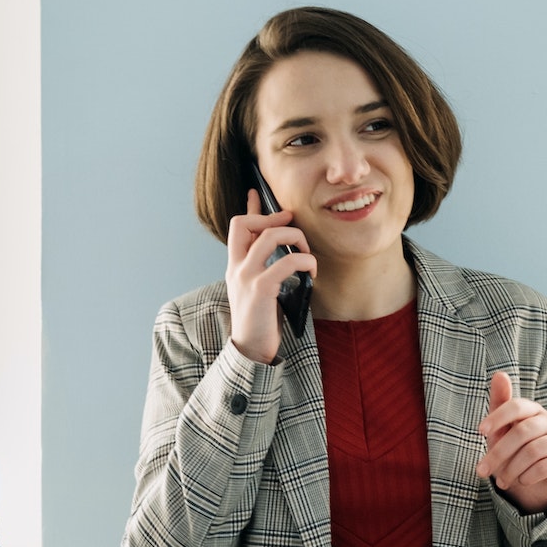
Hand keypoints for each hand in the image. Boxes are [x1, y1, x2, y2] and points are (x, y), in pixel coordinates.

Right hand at [226, 190, 317, 364]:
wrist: (250, 352)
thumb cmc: (260, 322)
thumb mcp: (257, 290)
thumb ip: (264, 270)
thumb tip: (283, 255)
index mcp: (234, 267)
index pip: (238, 228)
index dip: (250, 208)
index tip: (257, 194)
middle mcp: (236, 268)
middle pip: (246, 224)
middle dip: (273, 218)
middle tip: (292, 225)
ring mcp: (246, 278)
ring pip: (269, 237)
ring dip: (294, 238)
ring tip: (306, 252)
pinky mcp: (261, 290)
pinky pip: (286, 263)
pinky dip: (304, 261)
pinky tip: (311, 271)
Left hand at [475, 371, 546, 513]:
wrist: (536, 482)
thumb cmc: (514, 450)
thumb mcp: (501, 429)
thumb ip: (500, 402)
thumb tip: (499, 374)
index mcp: (533, 410)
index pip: (517, 406)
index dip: (498, 417)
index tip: (480, 431)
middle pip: (522, 432)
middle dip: (498, 453)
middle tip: (482, 470)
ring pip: (533, 451)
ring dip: (512, 469)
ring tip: (501, 481)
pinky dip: (529, 476)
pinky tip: (521, 481)